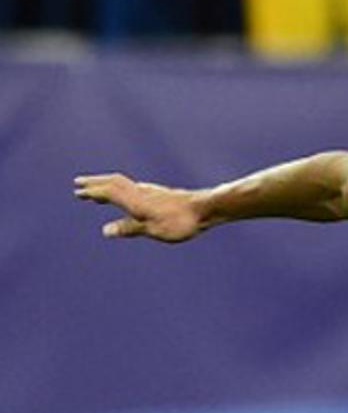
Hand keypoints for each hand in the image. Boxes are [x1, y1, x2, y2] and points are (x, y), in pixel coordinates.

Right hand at [74, 172, 207, 241]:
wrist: (204, 209)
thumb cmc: (179, 221)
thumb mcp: (152, 229)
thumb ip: (129, 228)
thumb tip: (105, 230)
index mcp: (134, 200)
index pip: (107, 191)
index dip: (92, 191)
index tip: (78, 192)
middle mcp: (140, 191)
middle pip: (113, 182)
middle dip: (95, 183)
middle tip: (79, 183)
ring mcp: (150, 191)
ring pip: (123, 183)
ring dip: (107, 185)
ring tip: (98, 191)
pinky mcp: (159, 194)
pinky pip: (133, 187)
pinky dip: (121, 189)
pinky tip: (127, 196)